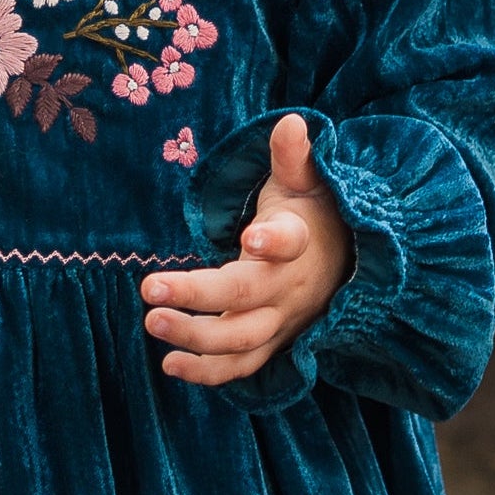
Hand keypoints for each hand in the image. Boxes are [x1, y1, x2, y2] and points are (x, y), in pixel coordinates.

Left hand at [139, 113, 351, 386]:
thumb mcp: (306, 182)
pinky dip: (208, 373)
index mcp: (298, 242)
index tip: (254, 236)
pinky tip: (169, 366)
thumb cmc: (312, 216)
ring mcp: (280, 320)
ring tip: (153, 323)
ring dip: (196, 338)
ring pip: (240, 339)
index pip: (291, 241)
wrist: (345, 266)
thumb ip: (293, 158)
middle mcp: (288, 286)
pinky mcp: (271, 343)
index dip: (275, 240)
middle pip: (246, 298)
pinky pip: (241, 366)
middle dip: (199, 296)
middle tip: (149, 288)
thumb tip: (292, 122)